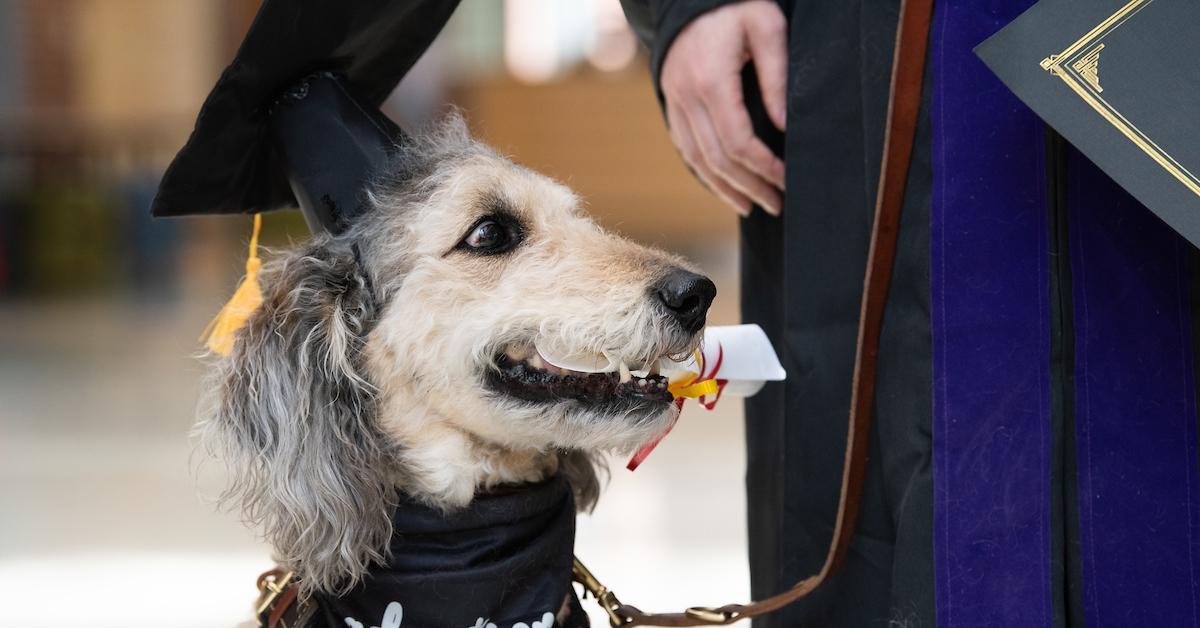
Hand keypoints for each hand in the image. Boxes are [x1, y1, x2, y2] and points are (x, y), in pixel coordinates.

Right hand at [660, 0, 786, 215]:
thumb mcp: (766, 28)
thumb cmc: (735, 7)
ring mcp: (674, 102)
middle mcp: (686, 97)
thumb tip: (782, 126)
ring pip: (697, 160)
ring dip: (725, 188)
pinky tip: (725, 186)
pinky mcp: (671, 105)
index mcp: (711, 80)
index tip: (786, 179)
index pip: (738, 141)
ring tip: (753, 206)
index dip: (764, 167)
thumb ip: (776, 76)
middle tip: (776, 203)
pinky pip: (685, 149)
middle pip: (718, 158)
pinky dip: (706, 173)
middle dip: (749, 185)